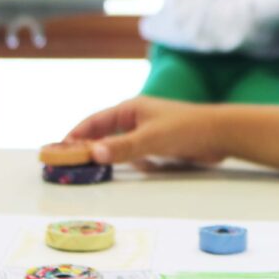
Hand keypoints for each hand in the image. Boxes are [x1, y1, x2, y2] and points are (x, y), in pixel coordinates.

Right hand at [63, 96, 229, 170]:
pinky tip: (128, 168)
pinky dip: (129, 162)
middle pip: (104, 134)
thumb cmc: (187, 128)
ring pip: (119, 146)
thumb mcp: (151, 138)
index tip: (57, 148)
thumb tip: (94, 153)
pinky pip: (136, 155)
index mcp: (131, 109)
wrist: (221, 134)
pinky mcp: (159, 146)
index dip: (75, 135)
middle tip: (67, 163)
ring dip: (107, 155)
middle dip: (87, 147)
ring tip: (87, 169)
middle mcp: (136, 119)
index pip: (95, 121)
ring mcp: (147, 133)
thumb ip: (124, 147)